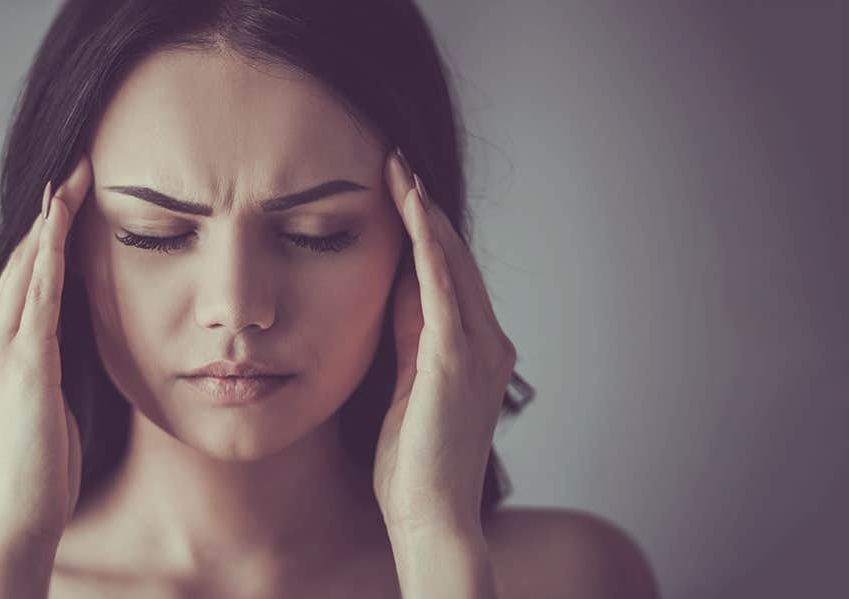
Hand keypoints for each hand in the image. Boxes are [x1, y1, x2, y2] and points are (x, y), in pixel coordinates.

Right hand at [0, 154, 92, 546]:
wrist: (16, 518)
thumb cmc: (36, 469)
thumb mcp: (43, 404)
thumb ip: (48, 363)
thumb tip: (68, 335)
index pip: (20, 276)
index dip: (42, 232)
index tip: (66, 195)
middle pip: (21, 260)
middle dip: (48, 210)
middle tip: (75, 165)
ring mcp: (0, 350)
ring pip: (27, 266)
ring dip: (52, 217)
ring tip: (75, 174)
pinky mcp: (23, 365)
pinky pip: (39, 294)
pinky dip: (50, 252)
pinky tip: (63, 219)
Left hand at [373, 148, 517, 538]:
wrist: (429, 515)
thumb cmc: (412, 464)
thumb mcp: (404, 387)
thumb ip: (407, 338)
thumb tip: (395, 292)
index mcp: (474, 351)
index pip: (446, 276)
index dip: (424, 231)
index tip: (398, 190)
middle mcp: (486, 342)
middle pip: (452, 259)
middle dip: (424, 208)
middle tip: (395, 160)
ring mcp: (477, 349)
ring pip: (450, 262)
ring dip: (424, 212)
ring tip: (398, 168)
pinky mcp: (455, 358)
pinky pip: (441, 286)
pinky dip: (426, 244)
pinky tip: (411, 207)